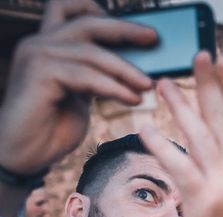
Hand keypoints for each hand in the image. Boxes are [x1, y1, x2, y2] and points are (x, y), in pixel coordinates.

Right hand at [0, 0, 155, 174]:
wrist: (27, 153)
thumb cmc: (54, 126)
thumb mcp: (83, 93)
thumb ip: (99, 74)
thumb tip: (136, 68)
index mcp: (48, 44)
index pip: (70, 8)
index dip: (102, 11)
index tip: (138, 27)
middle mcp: (39, 43)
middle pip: (87, 23)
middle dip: (125, 30)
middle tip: (153, 39)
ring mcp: (36, 56)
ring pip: (91, 53)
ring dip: (125, 70)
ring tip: (147, 85)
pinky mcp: (39, 75)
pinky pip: (86, 76)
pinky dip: (114, 88)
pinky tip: (133, 100)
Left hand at [140, 53, 222, 216]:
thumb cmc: (217, 213)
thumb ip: (216, 150)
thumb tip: (200, 120)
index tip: (218, 60)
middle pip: (222, 117)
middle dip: (209, 84)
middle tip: (198, 55)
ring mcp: (221, 182)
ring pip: (200, 136)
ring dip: (181, 107)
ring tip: (163, 84)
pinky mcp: (201, 197)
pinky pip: (179, 165)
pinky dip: (161, 145)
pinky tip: (144, 128)